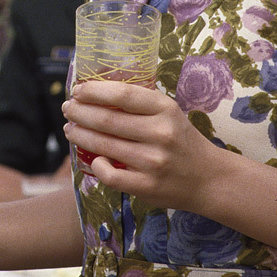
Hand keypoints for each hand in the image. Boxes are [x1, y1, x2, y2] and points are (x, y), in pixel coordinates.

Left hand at [62, 81, 218, 210]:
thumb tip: (94, 94)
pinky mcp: (148, 186)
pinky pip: (110, 175)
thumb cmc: (180, 140)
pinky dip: (96, 165)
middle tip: (68, 108)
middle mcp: (160, 133)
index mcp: (165, 109)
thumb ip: (138, 104)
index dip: (94, 91)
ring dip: (80, 135)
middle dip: (79, 112)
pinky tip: (93, 159)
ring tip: (70, 129)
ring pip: (104, 145)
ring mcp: (153, 161)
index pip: (123, 94)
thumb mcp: (168, 113)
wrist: (209, 178)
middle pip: (107, 119)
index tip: (78, 90)